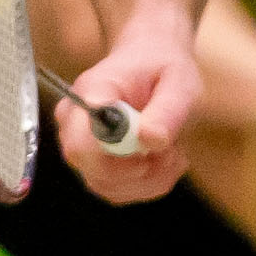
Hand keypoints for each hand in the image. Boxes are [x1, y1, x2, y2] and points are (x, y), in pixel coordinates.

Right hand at [65, 8, 198, 201]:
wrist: (153, 63)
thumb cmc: (164, 69)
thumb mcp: (180, 82)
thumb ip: (167, 110)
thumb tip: (151, 139)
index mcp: (90, 94)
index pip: (82, 142)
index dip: (119, 157)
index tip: (155, 147)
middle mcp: (75, 125)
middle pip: (94, 171)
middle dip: (142, 169)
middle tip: (172, 147)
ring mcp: (83, 149)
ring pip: (110, 187)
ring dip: (151, 177)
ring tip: (172, 148)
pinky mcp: (96, 168)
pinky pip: (121, 192)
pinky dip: (151, 182)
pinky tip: (164, 157)